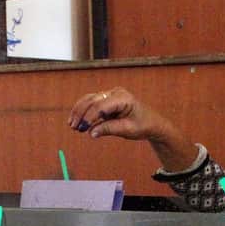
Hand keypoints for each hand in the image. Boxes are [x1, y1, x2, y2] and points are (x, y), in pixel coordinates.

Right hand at [67, 87, 197, 170]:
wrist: (152, 123)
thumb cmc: (143, 125)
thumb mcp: (127, 130)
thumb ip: (109, 129)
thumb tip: (91, 133)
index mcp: (123, 98)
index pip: (101, 105)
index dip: (90, 116)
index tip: (83, 128)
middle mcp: (115, 93)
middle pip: (92, 100)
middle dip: (81, 114)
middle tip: (73, 127)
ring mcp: (110, 95)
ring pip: (89, 100)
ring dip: (79, 111)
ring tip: (72, 125)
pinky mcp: (106, 100)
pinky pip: (91, 103)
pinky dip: (83, 111)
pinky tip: (76, 121)